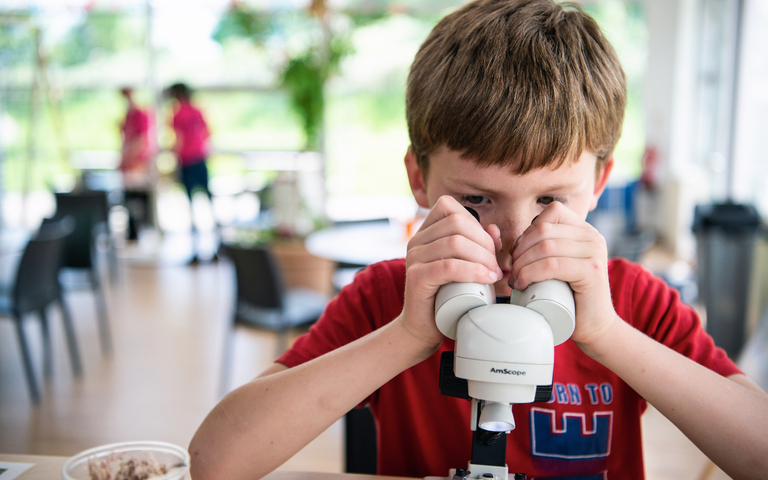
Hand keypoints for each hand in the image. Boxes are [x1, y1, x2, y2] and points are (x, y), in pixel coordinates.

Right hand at [399, 195, 501, 349]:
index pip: (449, 207)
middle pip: (456, 223)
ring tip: (493, 274)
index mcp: (425, 232)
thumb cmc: (446, 296)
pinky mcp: (417, 277)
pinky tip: (486, 280)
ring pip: (455, 242)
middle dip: (484, 242)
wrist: (423, 327)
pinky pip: (449, 266)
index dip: (475, 224)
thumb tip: (494, 228)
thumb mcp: (466, 266)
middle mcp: (416, 241)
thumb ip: (479, 245)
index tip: (487, 248)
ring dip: (482, 257)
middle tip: (495, 265)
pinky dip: (473, 271)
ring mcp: (414, 258)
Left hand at [509, 202, 617, 347]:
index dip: (529, 232)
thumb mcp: (552, 263)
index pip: (552, 211)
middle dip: (520, 251)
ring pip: (545, 247)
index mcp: (584, 230)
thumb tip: (494, 230)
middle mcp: (592, 236)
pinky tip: (522, 285)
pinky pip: (552, 265)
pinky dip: (530, 274)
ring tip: (516, 281)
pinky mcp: (591, 271)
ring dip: (522, 264)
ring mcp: (594, 252)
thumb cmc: (566, 296)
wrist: (593, 326)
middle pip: (544, 229)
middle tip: (513, 272)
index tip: (520, 254)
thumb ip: (537, 245)